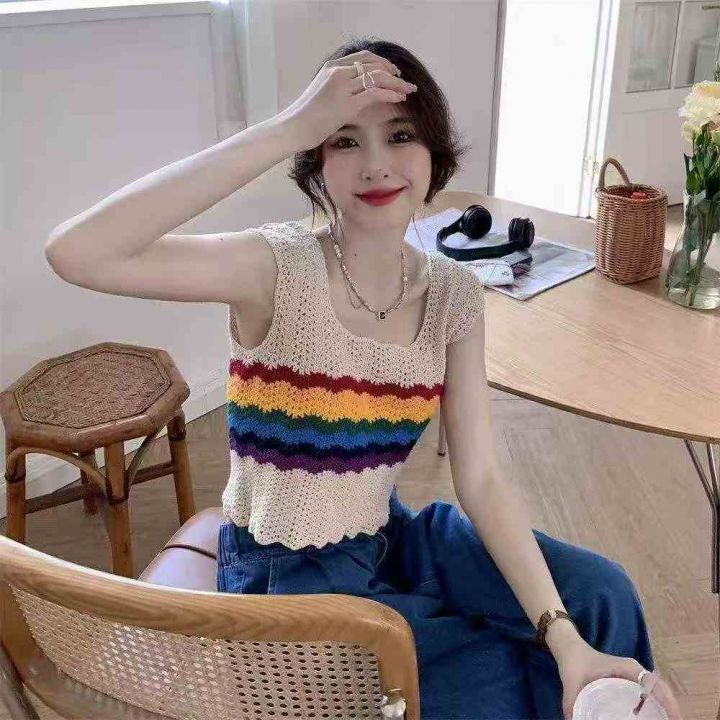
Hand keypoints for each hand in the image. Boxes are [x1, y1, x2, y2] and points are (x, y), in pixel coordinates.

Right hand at [277, 49, 417, 151]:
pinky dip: (390, 94)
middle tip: (406, 82)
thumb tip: (355, 93)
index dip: (382, 63)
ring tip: (408, 91)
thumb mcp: (322, 95)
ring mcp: (342, 87)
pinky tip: (399, 98)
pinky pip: (374, 93)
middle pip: (374, 64)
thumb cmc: (306, 116)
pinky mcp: (346, 104)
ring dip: (397, 83)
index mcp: (331, 68)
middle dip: (394, 72)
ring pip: (377, 77)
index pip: (363, 57)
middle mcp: (338, 72)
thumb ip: (338, 88)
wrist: (294, 128)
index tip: (393, 72)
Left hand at [556, 639, 684, 719]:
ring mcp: (635, 678)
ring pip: (658, 694)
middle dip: (670, 711)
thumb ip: (571, 705)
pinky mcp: (631, 684)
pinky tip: (654, 718)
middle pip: (662, 691)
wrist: (569, 650)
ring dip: (665, 710)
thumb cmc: (574, 662)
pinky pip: (650, 696)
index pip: (655, 685)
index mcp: (628, 668)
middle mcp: (636, 672)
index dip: (668, 703)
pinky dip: (657, 708)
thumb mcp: (572, 684)